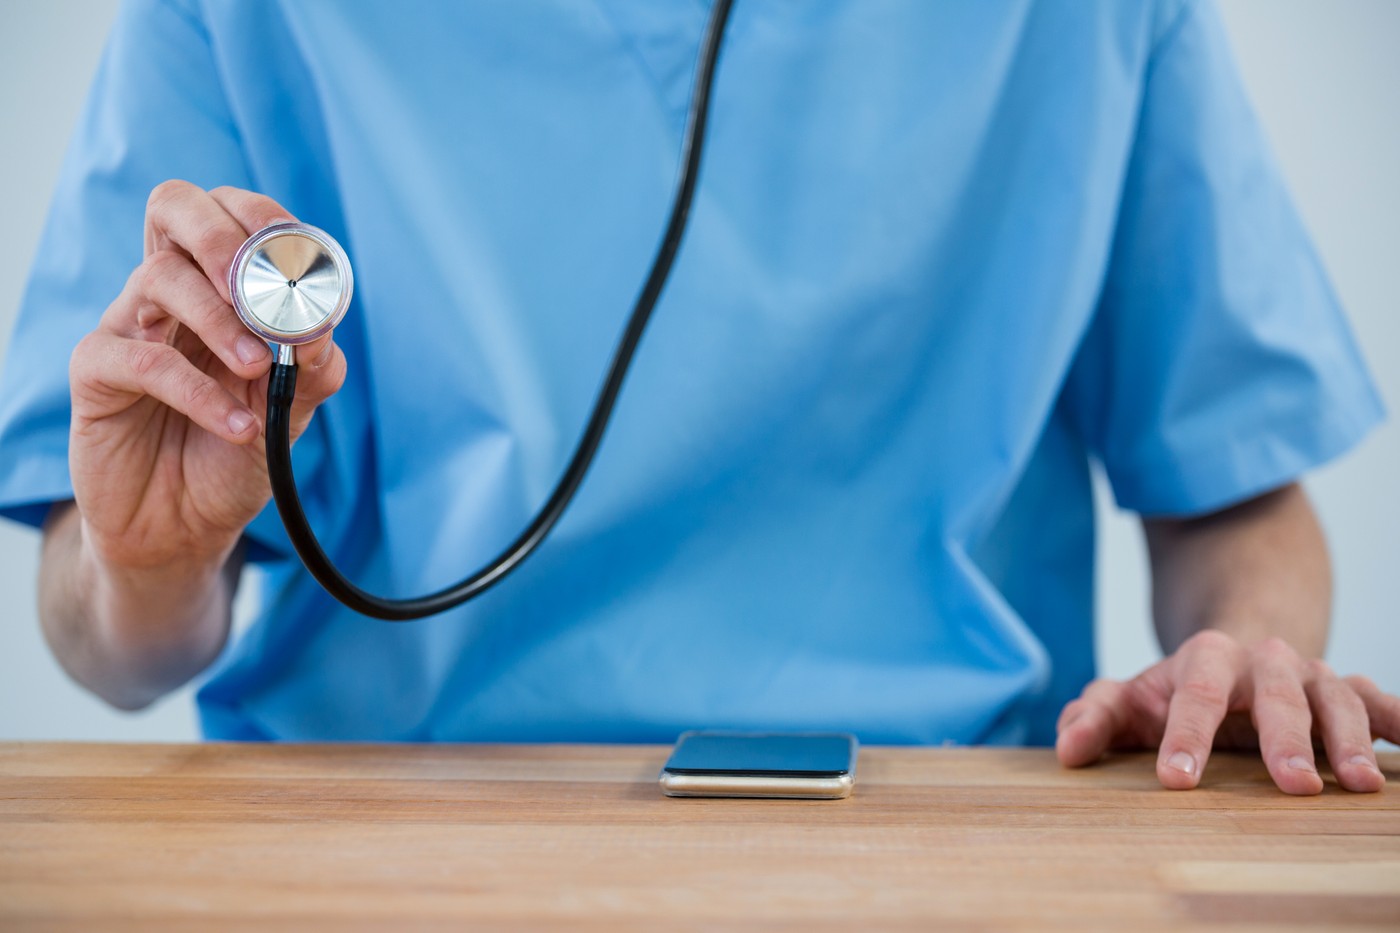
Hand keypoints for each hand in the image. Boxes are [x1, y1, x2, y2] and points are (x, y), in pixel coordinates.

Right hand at [68, 181, 346, 576]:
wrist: (185, 526)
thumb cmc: (236, 455)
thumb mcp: (292, 411)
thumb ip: (312, 368)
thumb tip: (323, 331)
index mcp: (219, 286)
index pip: (228, 212)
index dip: (262, 218)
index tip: (300, 257)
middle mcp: (170, 294)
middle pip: (174, 208)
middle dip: (221, 234)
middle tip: (259, 288)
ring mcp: (129, 328)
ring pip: (160, 279)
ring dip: (220, 320)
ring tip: (259, 370)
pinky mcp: (96, 374)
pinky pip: (141, 361)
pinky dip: (197, 392)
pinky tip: (237, 426)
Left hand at [1055, 630, 1397, 793]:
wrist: (1233, 655)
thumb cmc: (1175, 691)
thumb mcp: (1129, 699)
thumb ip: (1095, 718)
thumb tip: (1068, 751)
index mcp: (1206, 659)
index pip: (1194, 695)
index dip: (1185, 736)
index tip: (1177, 780)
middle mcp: (1264, 661)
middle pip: (1277, 695)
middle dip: (1285, 738)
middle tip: (1294, 786)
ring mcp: (1311, 674)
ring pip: (1335, 698)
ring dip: (1350, 739)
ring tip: (1358, 784)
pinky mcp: (1347, 691)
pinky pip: (1379, 700)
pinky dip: (1397, 719)